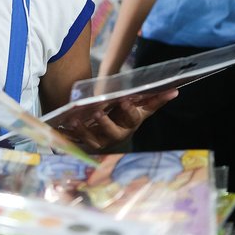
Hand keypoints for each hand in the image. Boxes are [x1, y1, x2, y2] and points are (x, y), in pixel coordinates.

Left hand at [60, 90, 177, 151]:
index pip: (133, 119)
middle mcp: (116, 136)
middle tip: (97, 111)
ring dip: (83, 130)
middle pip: (112, 132)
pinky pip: (76, 142)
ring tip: (74, 119)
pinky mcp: (85, 143)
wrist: (110, 129)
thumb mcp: (140, 108)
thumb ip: (155, 100)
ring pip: (92, 139)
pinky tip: (60, 128)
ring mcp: (101, 142)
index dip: (129, 111)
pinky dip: (68, 136)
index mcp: (131, 125)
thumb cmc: (126, 115)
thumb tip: (175, 91)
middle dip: (105, 123)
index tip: (124, 101)